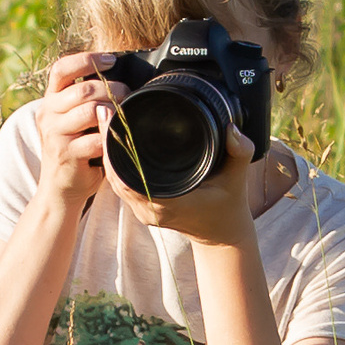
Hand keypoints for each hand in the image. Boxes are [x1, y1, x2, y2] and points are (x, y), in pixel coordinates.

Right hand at [33, 52, 132, 202]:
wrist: (60, 188)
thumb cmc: (75, 149)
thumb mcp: (74, 119)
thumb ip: (86, 99)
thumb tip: (119, 75)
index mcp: (50, 100)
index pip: (62, 69)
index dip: (86, 60)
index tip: (111, 60)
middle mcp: (47, 114)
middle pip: (83, 90)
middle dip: (112, 90)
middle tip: (127, 95)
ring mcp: (54, 134)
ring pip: (91, 111)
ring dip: (114, 112)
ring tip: (123, 116)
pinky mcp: (65, 154)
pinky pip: (95, 138)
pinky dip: (110, 138)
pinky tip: (115, 140)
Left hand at [103, 121, 260, 248]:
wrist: (221, 233)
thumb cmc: (228, 205)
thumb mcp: (237, 177)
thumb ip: (240, 151)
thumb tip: (232, 128)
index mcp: (170, 202)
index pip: (131, 175)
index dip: (119, 149)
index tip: (114, 121)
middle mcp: (151, 208)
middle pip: (116, 174)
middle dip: (108, 142)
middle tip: (104, 111)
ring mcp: (143, 210)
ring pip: (114, 178)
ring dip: (107, 150)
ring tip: (104, 119)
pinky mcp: (140, 207)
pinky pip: (119, 183)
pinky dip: (113, 162)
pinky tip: (110, 140)